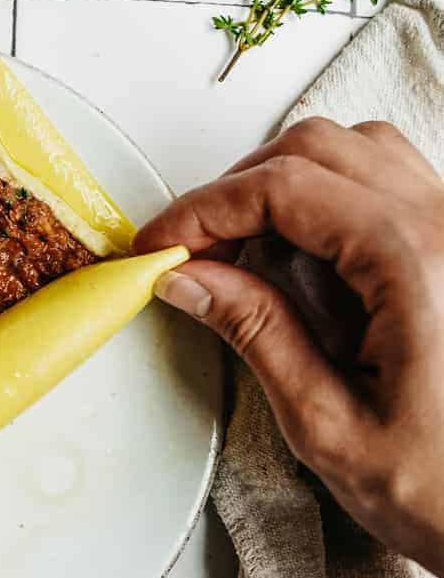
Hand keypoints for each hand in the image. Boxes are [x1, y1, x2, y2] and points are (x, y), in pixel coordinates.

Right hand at [136, 119, 443, 577]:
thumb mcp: (331, 427)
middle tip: (192, 253)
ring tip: (245, 251)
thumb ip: (257, 335)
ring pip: (357, 150)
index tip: (159, 245)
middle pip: (316, 149)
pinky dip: (333, 195)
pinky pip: (392, 180)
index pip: (284, 188)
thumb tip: (188, 277)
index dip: (204, 209)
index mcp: (417, 263)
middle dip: (238, 190)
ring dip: (287, 184)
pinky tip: (307, 255)